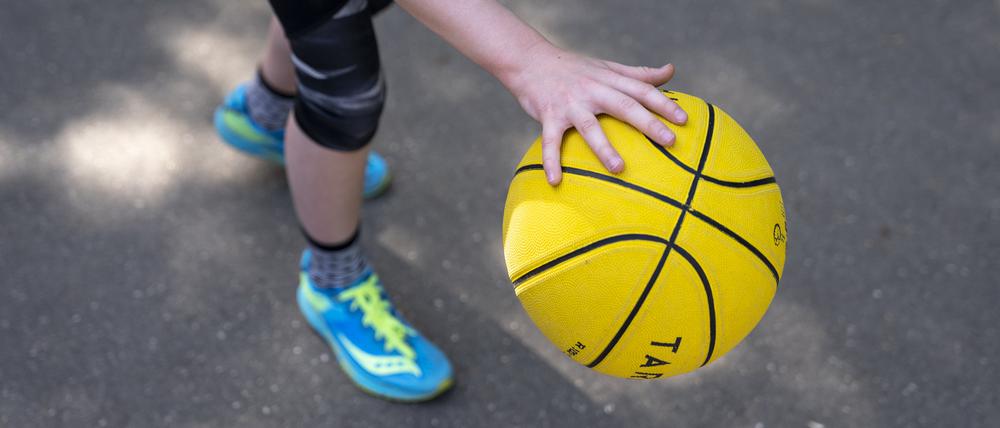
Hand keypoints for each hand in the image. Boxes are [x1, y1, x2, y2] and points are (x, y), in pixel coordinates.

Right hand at [500, 43, 686, 184]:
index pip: (642, 90)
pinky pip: (550, 141)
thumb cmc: (573, 68)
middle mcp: (593, 90)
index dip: (664, 104)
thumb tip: (671, 71)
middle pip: (625, 106)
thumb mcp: (607, 67)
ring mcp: (570, 104)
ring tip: (620, 169)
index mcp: (609, 79)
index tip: (683, 120)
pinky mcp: (548, 116)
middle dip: (648, 124)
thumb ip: (638, 73)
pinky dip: (551, 161)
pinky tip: (556, 181)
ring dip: (604, 148)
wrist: (529, 60)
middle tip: (670, 141)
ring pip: (590, 127)